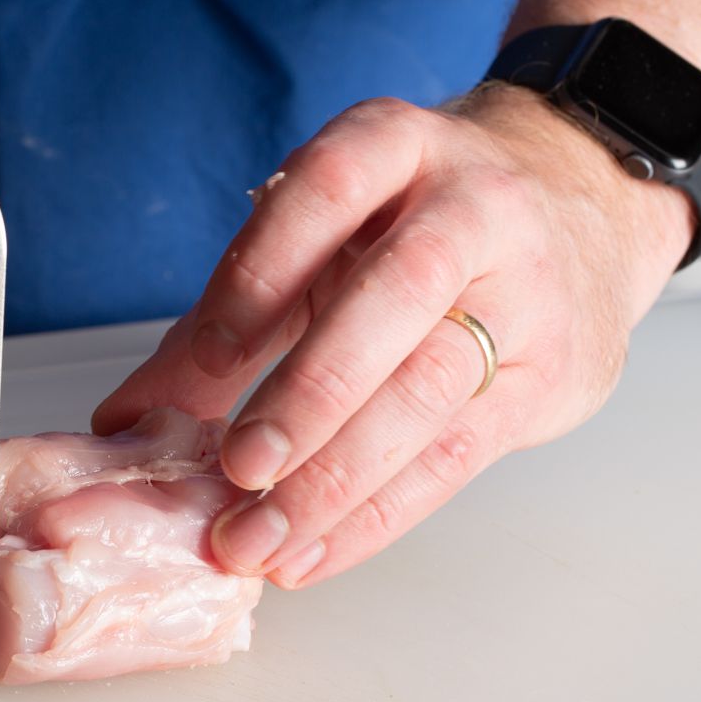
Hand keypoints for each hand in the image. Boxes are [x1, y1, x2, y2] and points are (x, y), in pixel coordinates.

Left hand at [94, 87, 693, 588]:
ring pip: (429, 388)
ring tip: (258, 539)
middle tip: (238, 466)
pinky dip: (373, 517)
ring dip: (333, 478)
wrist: (577, 210)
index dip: (262, 274)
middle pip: (394, 295)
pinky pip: (455, 459)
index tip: (210, 359)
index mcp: (395, 148)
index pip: (327, 192)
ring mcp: (524, 292)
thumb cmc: (409, 231)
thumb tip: (123, 422)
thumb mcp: (316, 247)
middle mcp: (472, 207)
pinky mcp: (547, 378)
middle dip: (309, 391)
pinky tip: (311, 553)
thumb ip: (219, 325)